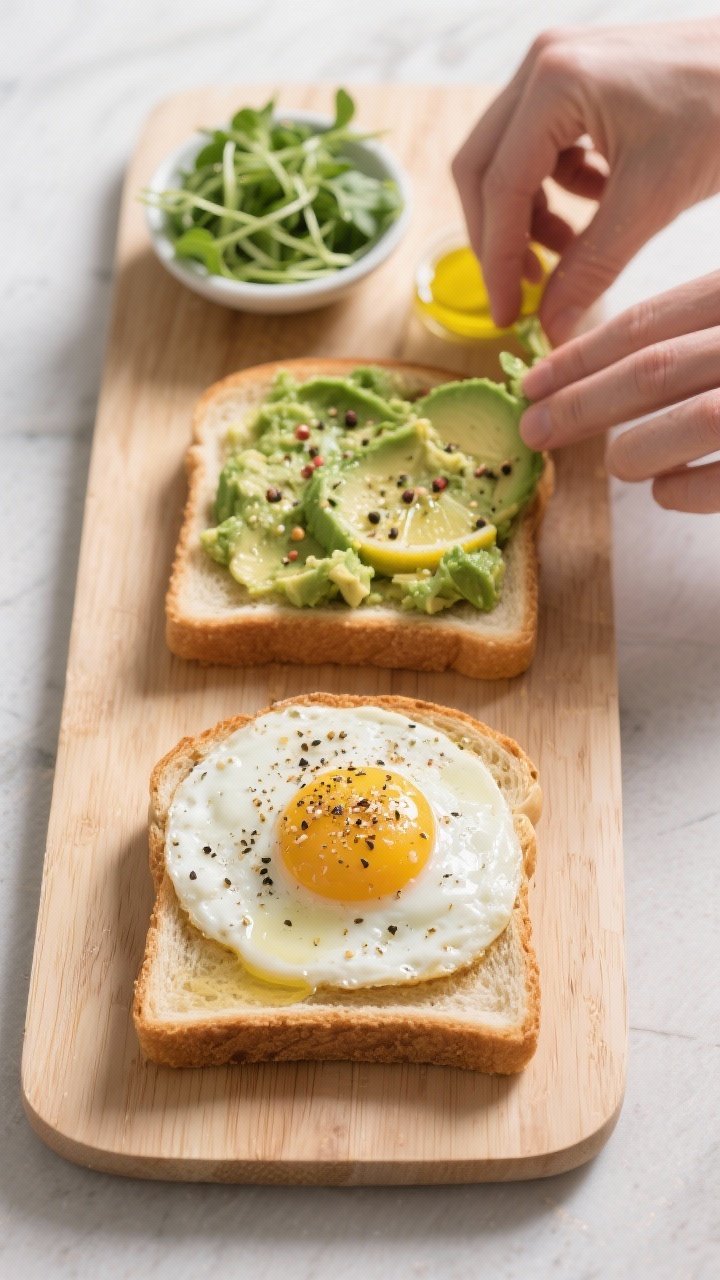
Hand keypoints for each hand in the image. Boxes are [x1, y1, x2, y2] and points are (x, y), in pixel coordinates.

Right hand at [452, 22, 719, 343]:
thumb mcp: (651, 201)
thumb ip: (590, 268)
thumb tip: (550, 328)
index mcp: (554, 84)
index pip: (500, 188)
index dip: (498, 261)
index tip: (509, 313)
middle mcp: (542, 65)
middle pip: (483, 169)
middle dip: (500, 237)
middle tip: (523, 290)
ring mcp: (556, 67)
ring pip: (507, 160)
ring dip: (527, 216)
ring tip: (566, 252)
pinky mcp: (576, 80)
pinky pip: (539, 146)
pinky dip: (556, 189)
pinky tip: (594, 208)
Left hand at [519, 272, 719, 512]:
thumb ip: (690, 332)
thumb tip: (606, 374)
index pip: (646, 323)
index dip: (578, 357)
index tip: (531, 384)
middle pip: (654, 369)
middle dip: (580, 404)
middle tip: (531, 431)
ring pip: (695, 419)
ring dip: (636, 449)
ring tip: (617, 463)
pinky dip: (683, 491)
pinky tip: (665, 490)